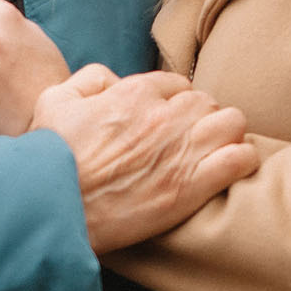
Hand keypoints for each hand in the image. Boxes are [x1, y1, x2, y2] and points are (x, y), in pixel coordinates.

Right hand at [34, 65, 258, 253]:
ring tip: (212, 150)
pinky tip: (227, 168)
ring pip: (232, 123)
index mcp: (133, 94)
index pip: (176, 84)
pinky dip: (241, 160)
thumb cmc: (50, 159)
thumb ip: (89, 79)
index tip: (166, 119)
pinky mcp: (193, 187)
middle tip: (187, 138)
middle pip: (207, 101)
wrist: (55, 211)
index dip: (173, 101)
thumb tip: (116, 80)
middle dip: (200, 116)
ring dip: (225, 133)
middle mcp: (163, 118)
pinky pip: (241, 159)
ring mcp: (181, 152)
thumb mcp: (55, 102)